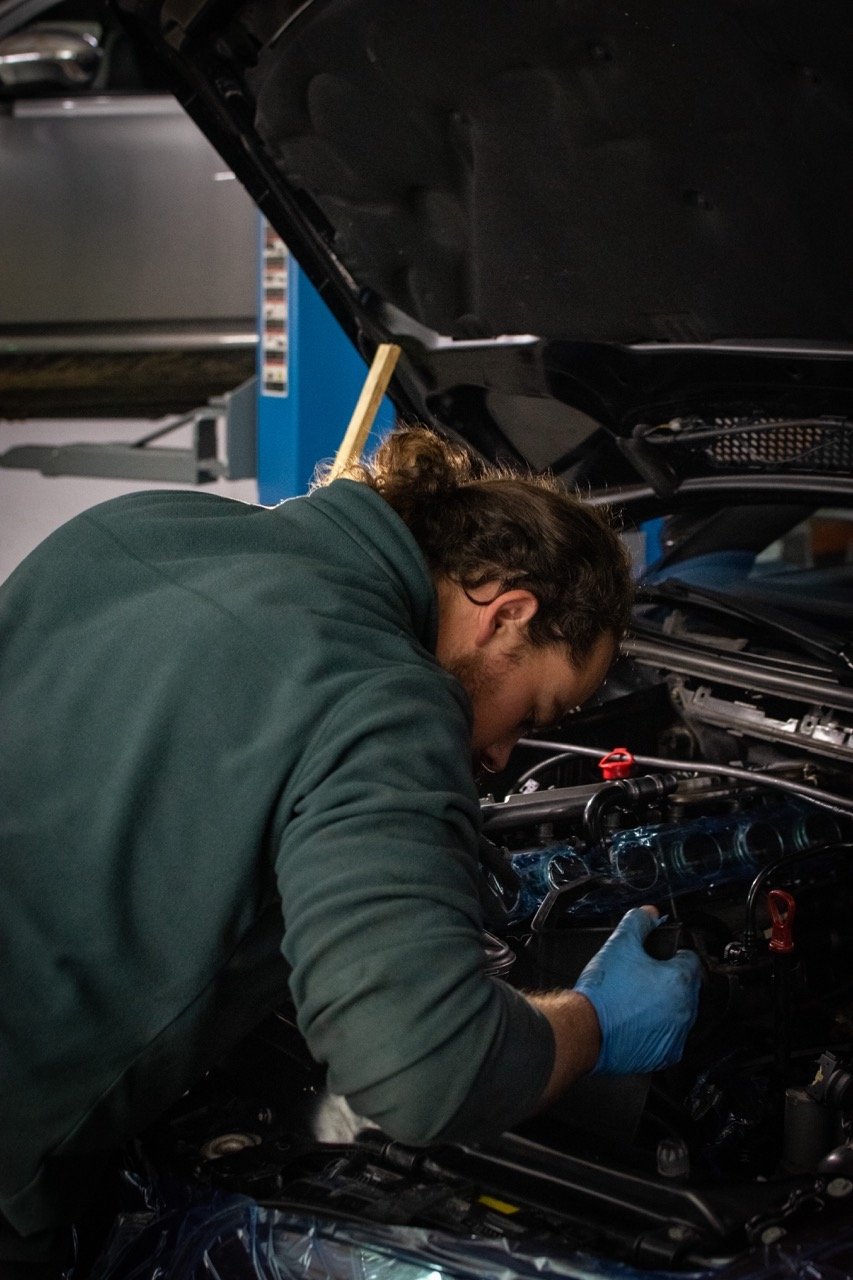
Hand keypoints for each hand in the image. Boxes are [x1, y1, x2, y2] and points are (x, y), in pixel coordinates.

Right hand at [573, 907, 701, 1074]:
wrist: (584, 1031)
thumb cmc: (603, 993)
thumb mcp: (619, 944)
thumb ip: (638, 922)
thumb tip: (650, 914)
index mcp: (680, 981)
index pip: (691, 960)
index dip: (674, 955)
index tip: (660, 958)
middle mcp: (684, 1011)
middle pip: (687, 988)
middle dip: (670, 981)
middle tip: (644, 978)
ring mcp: (676, 1036)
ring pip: (679, 1013)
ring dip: (665, 1006)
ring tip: (637, 1000)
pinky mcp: (664, 1056)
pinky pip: (669, 1038)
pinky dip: (658, 1030)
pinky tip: (637, 1021)